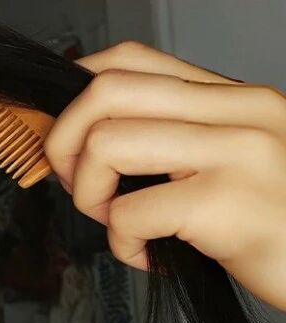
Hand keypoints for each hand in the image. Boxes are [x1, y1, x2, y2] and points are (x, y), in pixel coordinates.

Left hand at [43, 40, 285, 309]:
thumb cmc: (280, 226)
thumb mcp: (236, 163)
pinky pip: (128, 213)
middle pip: (105, 91)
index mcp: (236, 98)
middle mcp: (239, 112)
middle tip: (78, 184)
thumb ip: (178, 139)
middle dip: (65, 141)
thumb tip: (87, 139)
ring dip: (91, 196)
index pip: (131, 60)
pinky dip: (121, 244)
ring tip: (120, 224)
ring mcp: (235, 153)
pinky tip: (150, 256)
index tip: (66, 136)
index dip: (76, 93)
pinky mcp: (224, 203)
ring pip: (105, 144)